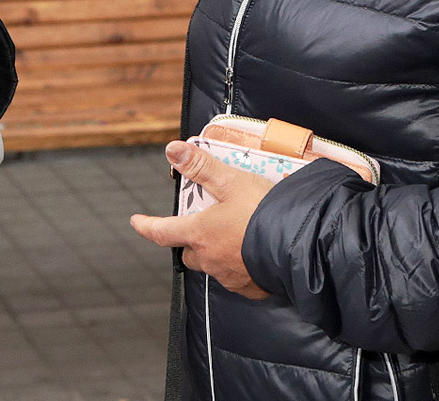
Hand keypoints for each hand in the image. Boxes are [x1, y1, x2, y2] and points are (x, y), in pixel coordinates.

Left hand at [130, 141, 273, 298]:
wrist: (300, 245)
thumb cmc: (265, 213)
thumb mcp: (232, 181)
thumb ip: (201, 166)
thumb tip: (172, 151)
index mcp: (199, 233)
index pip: (162, 232)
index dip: (147, 226)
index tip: (137, 222)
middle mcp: (209, 258)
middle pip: (189, 252)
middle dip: (190, 241)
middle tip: (203, 225)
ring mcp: (229, 276)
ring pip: (213, 265)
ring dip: (217, 252)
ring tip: (235, 235)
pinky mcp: (250, 288)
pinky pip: (237, 278)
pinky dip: (240, 266)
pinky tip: (253, 253)